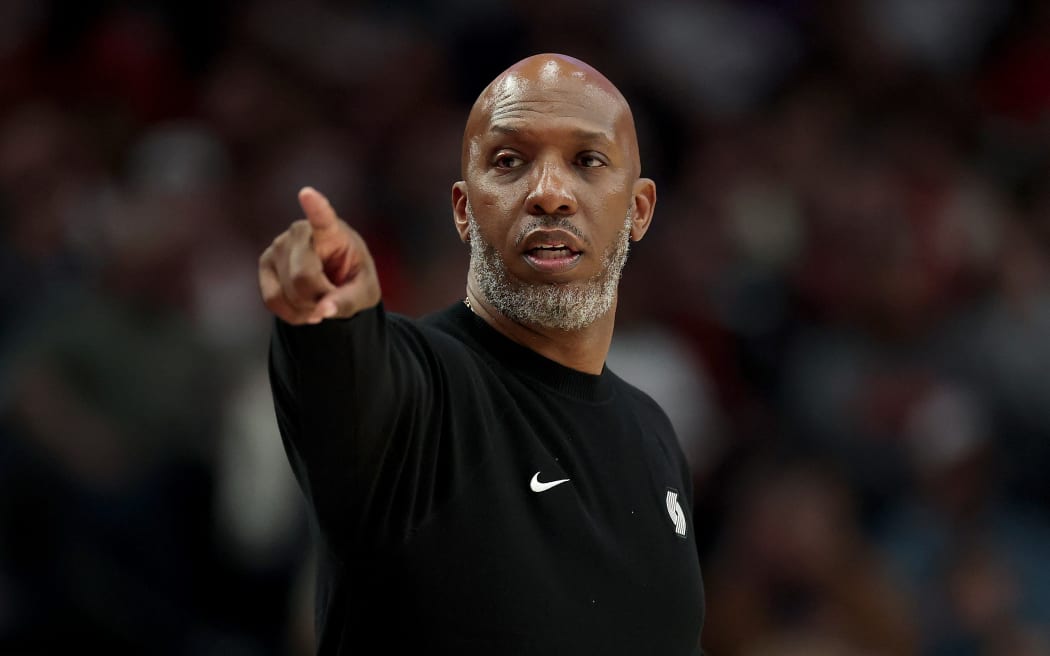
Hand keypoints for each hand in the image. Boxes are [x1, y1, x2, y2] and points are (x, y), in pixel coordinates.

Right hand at [258, 187, 380, 323]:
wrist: (334, 281)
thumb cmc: (353, 279)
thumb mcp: (365, 292)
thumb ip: (348, 301)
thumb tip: (322, 312)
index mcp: (332, 230)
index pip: (323, 217)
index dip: (315, 207)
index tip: (307, 194)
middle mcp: (300, 232)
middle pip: (303, 278)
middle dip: (320, 299)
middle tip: (332, 298)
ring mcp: (278, 245)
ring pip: (288, 293)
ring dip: (307, 309)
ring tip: (320, 300)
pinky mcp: (265, 263)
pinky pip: (272, 299)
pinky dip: (291, 313)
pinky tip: (304, 308)